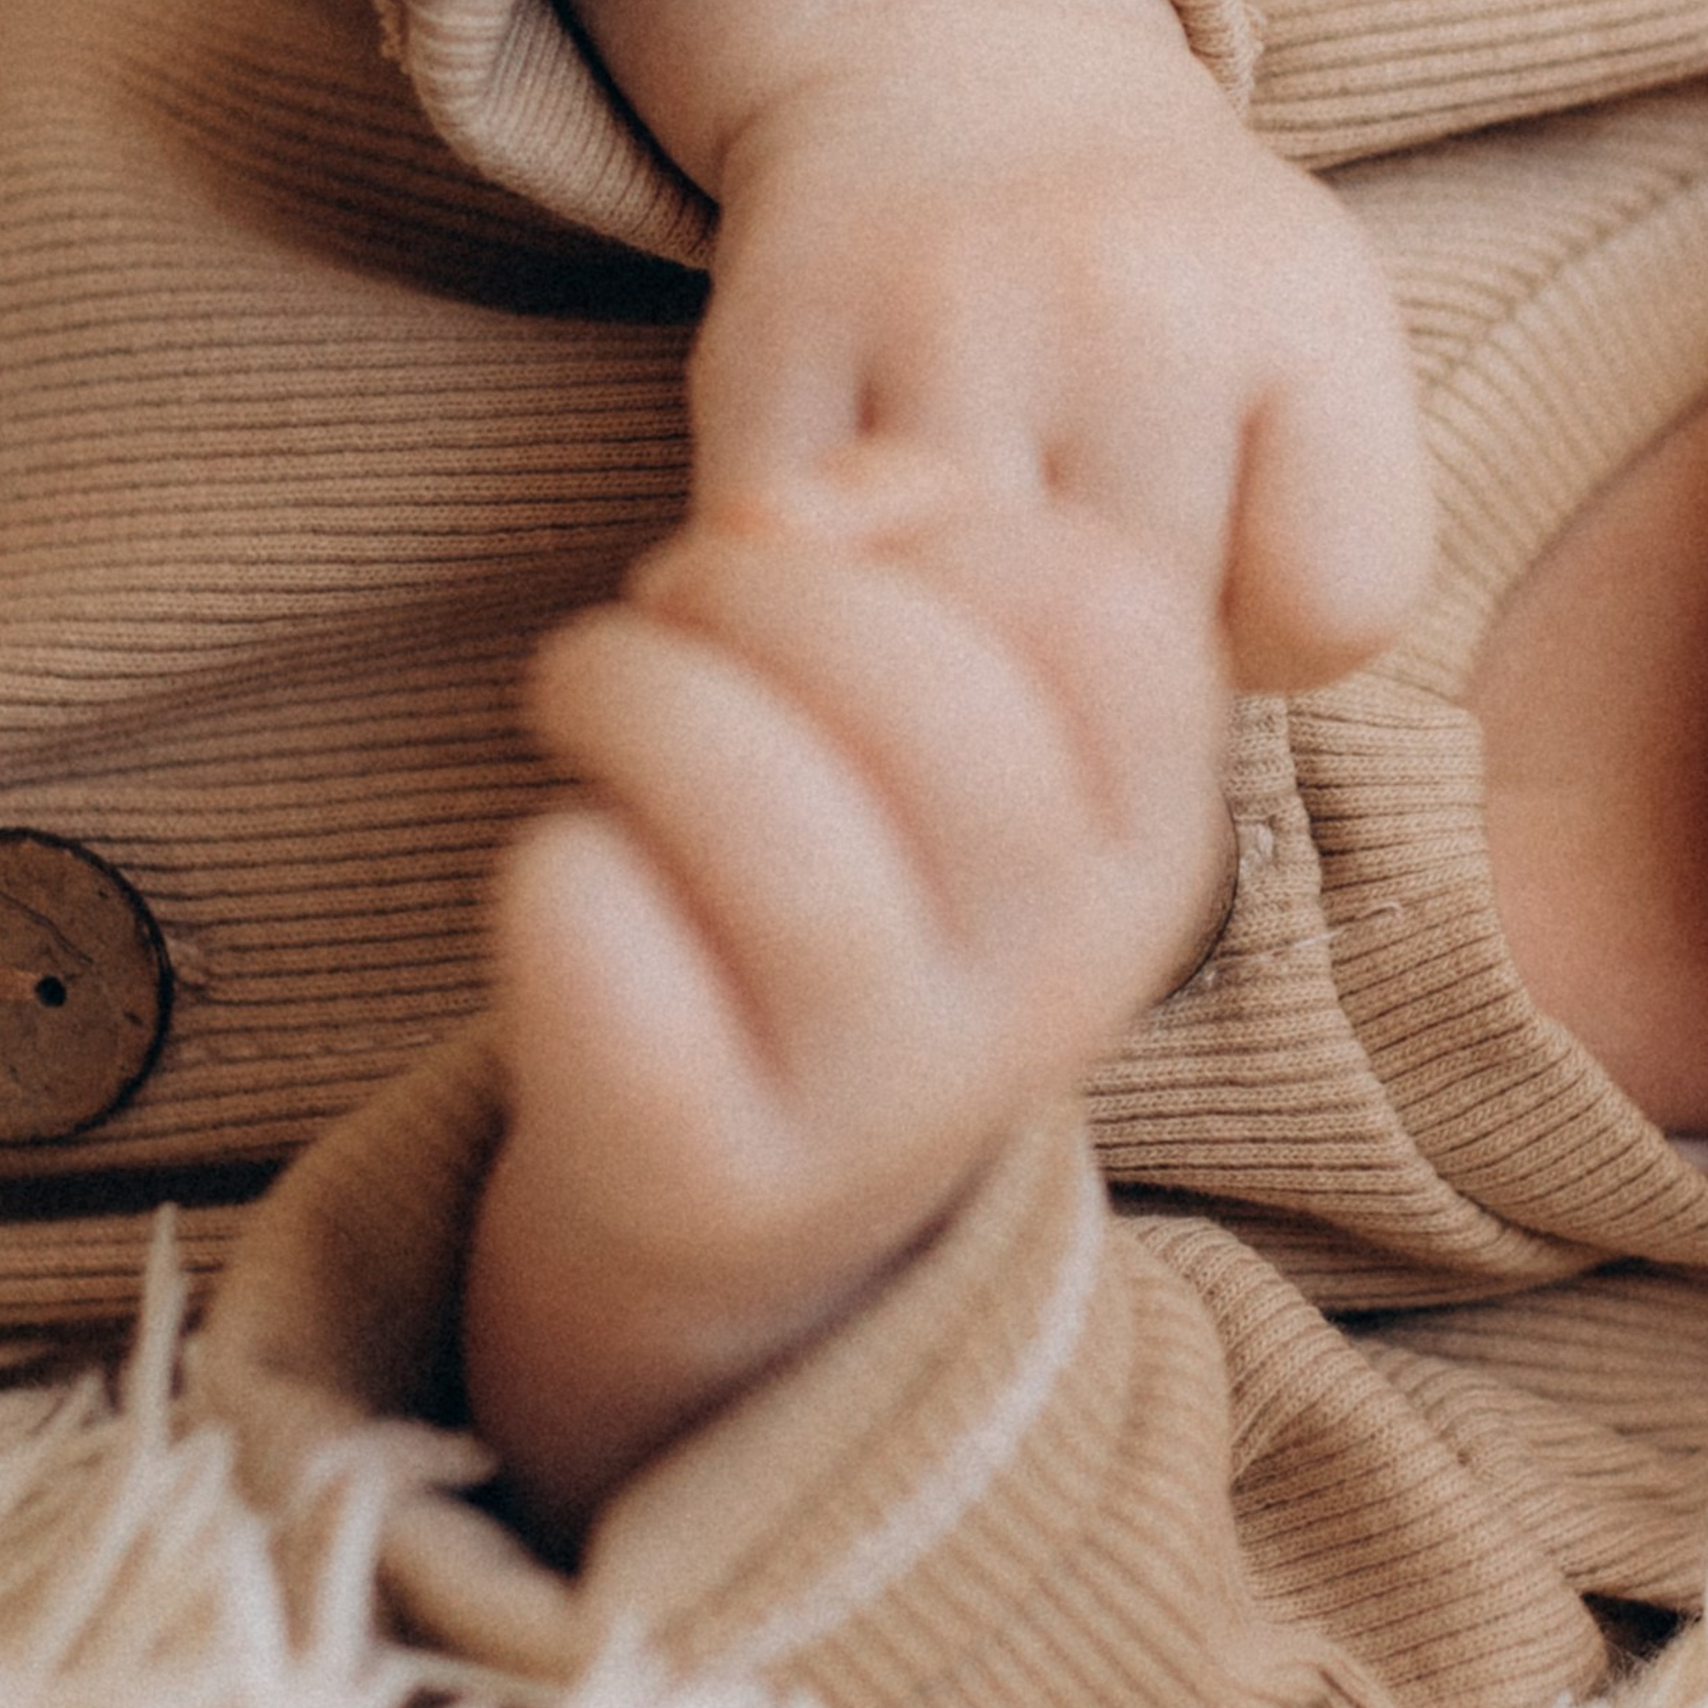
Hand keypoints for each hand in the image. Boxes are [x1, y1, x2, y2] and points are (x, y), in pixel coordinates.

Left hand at [462, 453, 1229, 1547]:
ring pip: (768, 818)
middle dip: (757, 591)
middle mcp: (1059, 981)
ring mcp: (897, 1097)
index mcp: (1146, 846)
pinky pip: (614, 946)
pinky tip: (571, 865)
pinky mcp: (719, 1175)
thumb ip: (898, 556)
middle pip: (933, 696)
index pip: (1110, 609)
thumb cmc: (837, 872)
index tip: (828, 539)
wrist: (742, 1192)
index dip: (941, 521)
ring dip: (634, 692)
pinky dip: (560, 863)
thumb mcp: (926, 713)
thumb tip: (788, 514)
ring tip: (585, 687)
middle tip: (666, 599)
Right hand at [547, 0, 1433, 689]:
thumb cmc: (1161, 269)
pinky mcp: (772, 346)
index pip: (1336, 604)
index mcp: (1301, 303)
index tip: (1216, 555)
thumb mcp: (1308, 353)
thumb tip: (1140, 752)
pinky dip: (835, 602)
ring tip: (970, 569)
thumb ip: (1310, 547)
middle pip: (1138, 636)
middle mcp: (1133, 297)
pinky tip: (869, 542)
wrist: (957, 62)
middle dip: (1111, 648)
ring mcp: (941, 316)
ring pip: (972, 630)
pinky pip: (808, 585)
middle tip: (1070, 565)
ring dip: (964, 643)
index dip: (1271, 630)